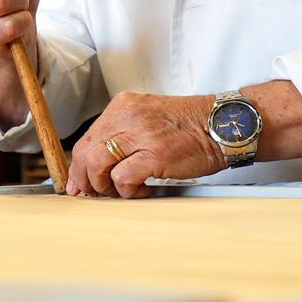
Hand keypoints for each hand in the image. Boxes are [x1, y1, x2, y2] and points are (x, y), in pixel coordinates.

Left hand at [67, 92, 225, 197]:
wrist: (223, 124)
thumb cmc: (190, 126)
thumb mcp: (148, 117)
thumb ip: (123, 133)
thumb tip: (98, 164)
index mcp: (123, 107)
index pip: (87, 139)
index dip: (78, 166)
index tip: (78, 183)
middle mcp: (127, 117)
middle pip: (86, 153)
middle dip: (85, 180)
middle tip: (94, 194)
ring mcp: (141, 135)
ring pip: (97, 165)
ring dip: (104, 186)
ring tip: (120, 192)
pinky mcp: (155, 154)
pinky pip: (123, 178)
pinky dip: (127, 191)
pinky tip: (141, 192)